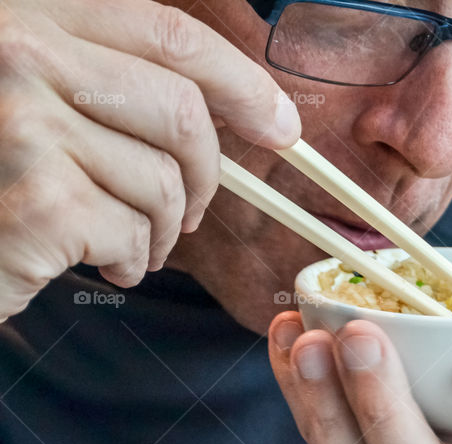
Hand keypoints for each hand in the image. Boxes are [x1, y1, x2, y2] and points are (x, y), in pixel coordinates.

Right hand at [0, 0, 300, 320]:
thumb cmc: (5, 177)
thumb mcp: (46, 100)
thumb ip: (122, 85)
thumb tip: (253, 111)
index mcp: (32, 17)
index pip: (168, 33)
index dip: (240, 81)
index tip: (279, 124)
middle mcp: (20, 55)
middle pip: (180, 110)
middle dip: (205, 174)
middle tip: (192, 212)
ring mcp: (23, 125)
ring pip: (161, 181)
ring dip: (162, 230)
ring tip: (127, 244)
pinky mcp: (38, 201)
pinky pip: (134, 233)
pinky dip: (133, 262)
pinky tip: (100, 265)